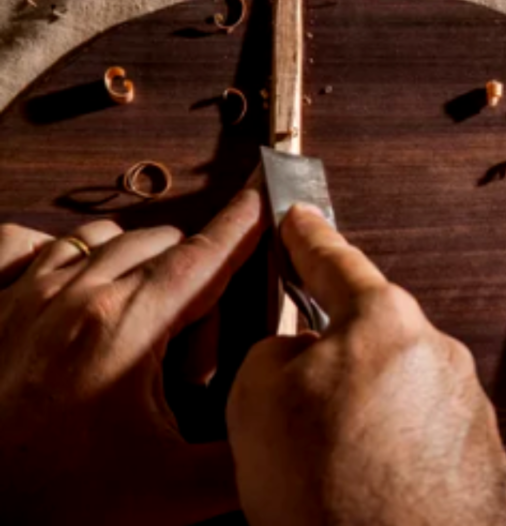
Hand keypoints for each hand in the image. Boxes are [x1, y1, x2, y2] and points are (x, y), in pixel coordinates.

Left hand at [0, 188, 264, 525]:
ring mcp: (29, 295)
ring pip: (106, 237)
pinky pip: (34, 243)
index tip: (265, 194)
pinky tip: (80, 286)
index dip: (242, 224)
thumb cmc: (63, 499)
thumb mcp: (175, 491)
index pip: (204, 257)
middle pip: (165, 246)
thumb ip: (247, 457)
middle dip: (197, 280)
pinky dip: (66, 251)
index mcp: (127, 329)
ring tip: (145, 323)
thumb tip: (292, 427)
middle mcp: (76, 297)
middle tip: (194, 353)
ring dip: (140, 262)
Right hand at [227, 204, 505, 525]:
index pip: (335, 262)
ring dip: (370, 416)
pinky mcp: (484, 455)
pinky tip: (375, 484)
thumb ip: (277, 352)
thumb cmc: (326, 488)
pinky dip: (402, 453)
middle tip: (303, 413)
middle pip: (372, 338)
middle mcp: (437, 352)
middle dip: (338, 364)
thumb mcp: (256, 400)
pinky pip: (429, 436)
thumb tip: (301, 356)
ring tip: (337, 467)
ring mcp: (468, 405)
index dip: (309, 238)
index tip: (301, 219)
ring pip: (401, 392)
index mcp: (383, 322)